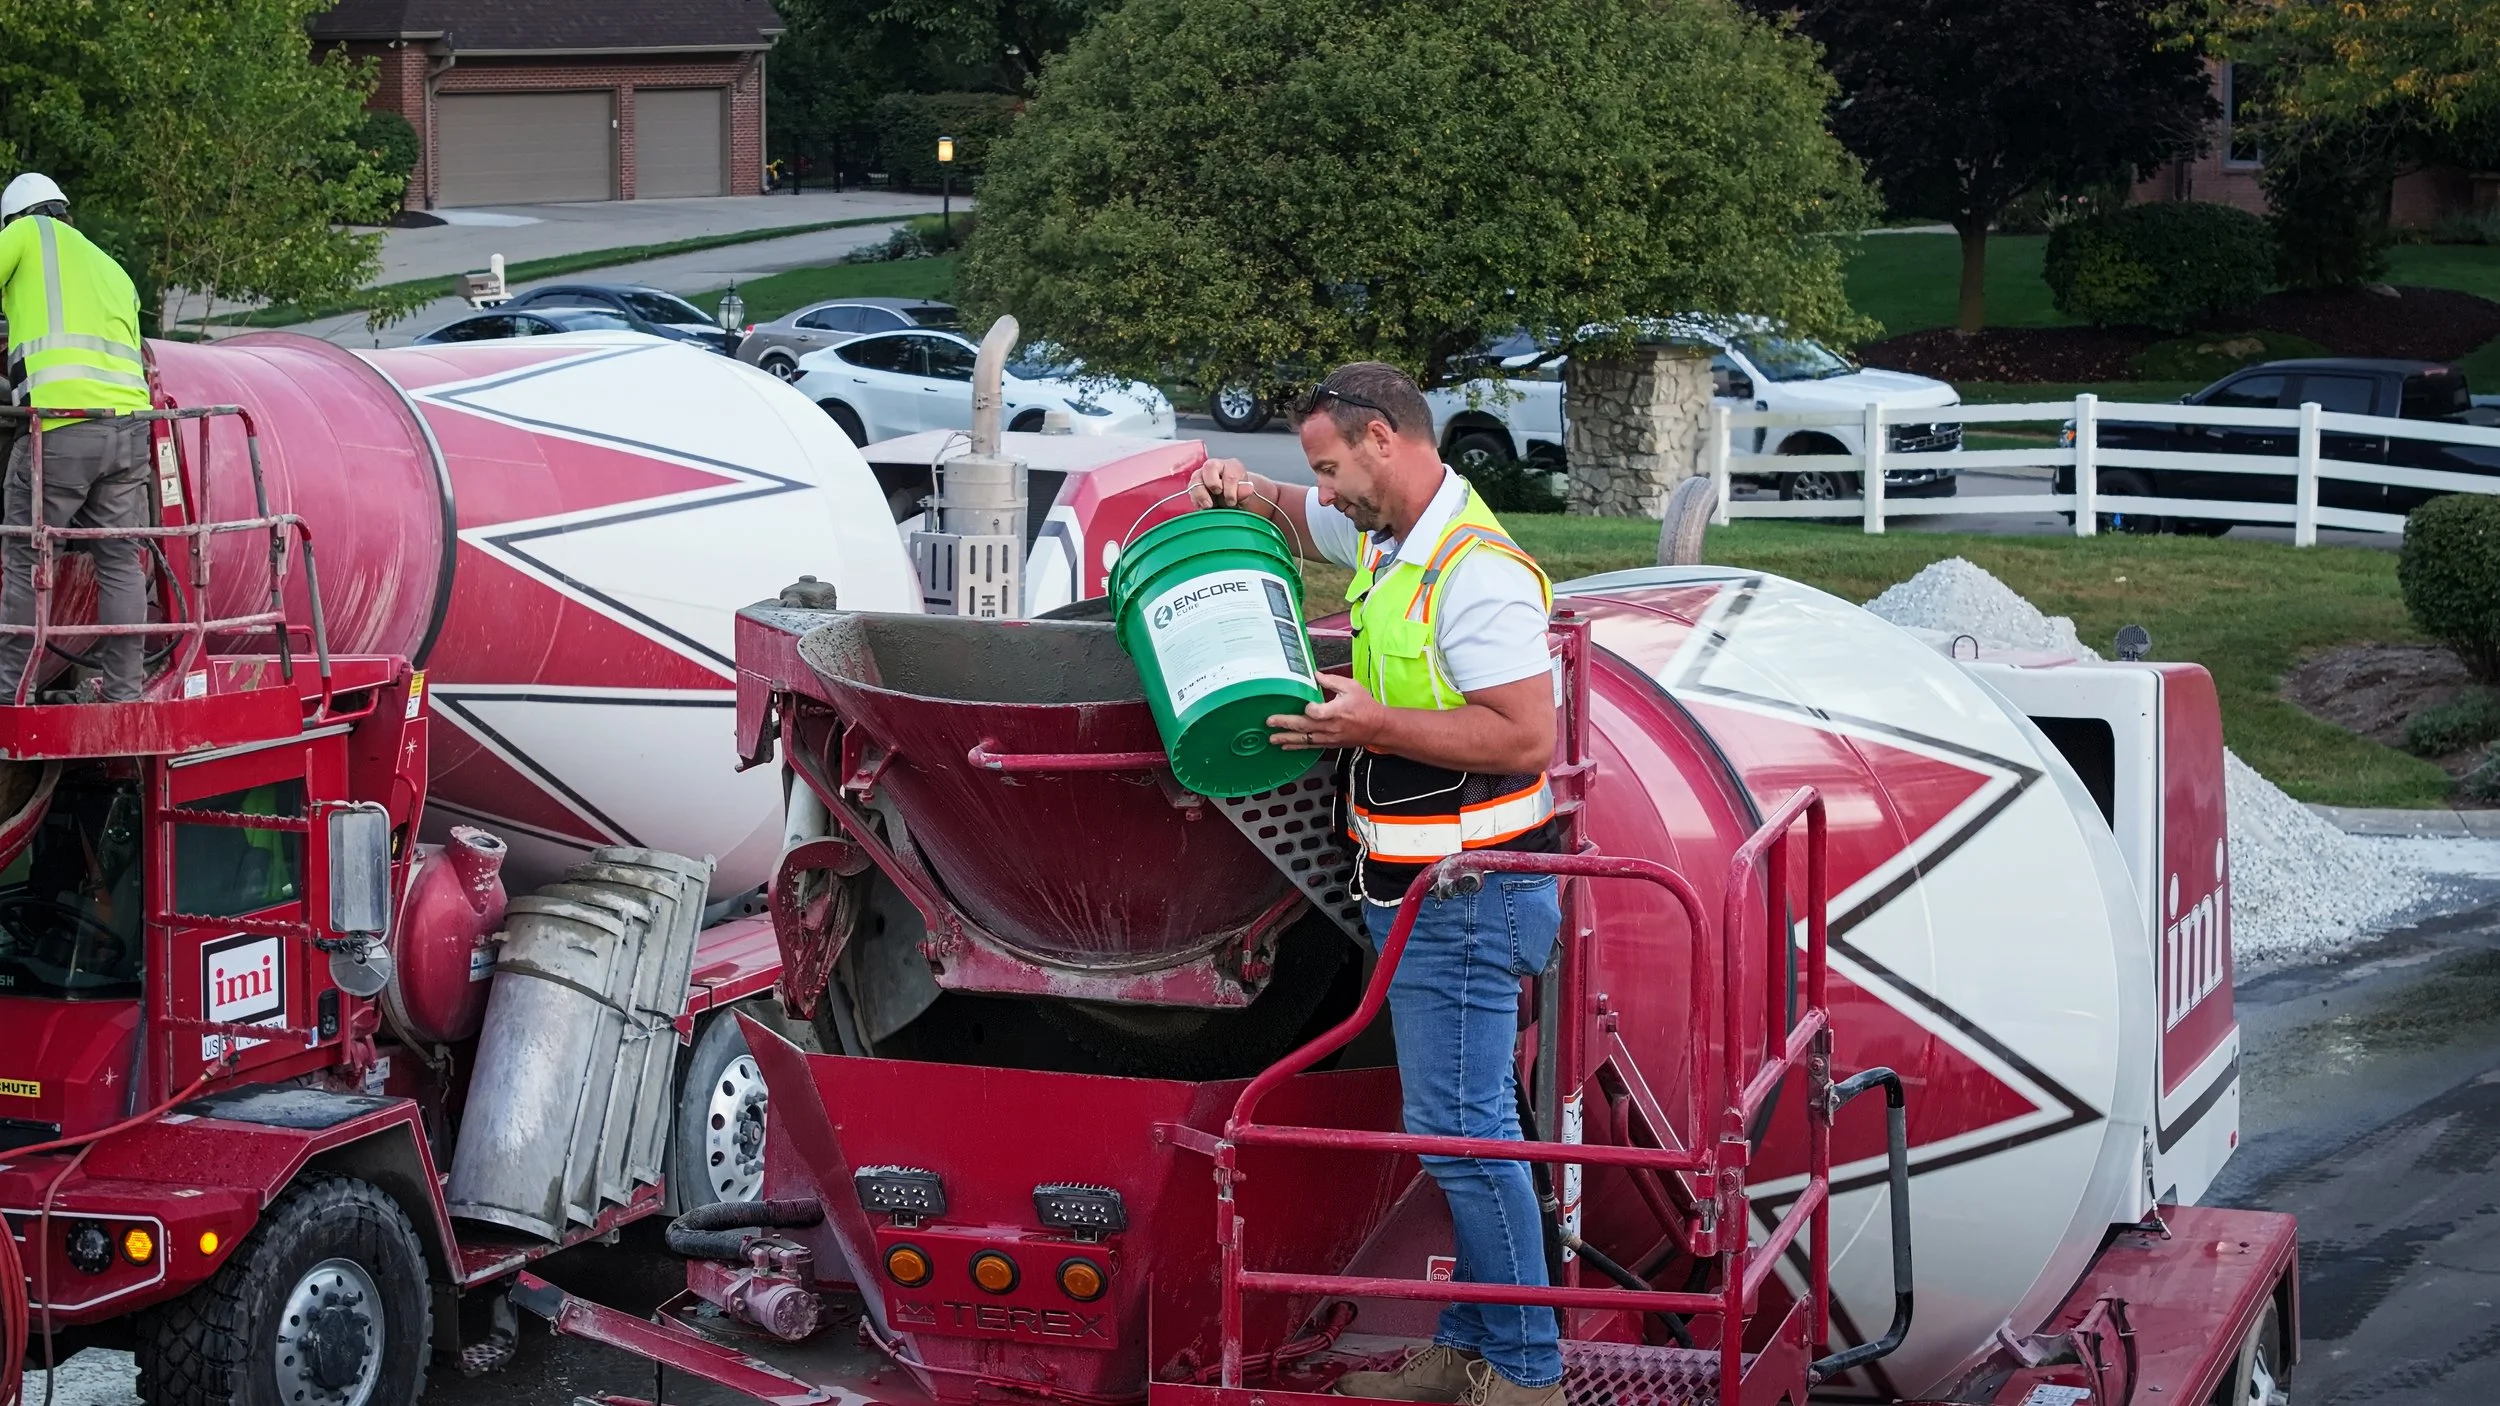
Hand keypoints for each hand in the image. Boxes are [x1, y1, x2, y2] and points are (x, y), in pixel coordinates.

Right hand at [1190, 457, 1256, 509]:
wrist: (1228, 497)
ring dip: (1201, 495)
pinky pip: (1191, 490)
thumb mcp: (1244, 493)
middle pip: (1209, 467)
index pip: (1230, 475)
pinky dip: (1196, 500)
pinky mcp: (1193, 485)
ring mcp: (1201, 474)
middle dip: (1214, 484)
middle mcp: (1214, 466)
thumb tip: (1248, 488)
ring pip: (1196, 479)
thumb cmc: (1237, 493)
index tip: (1232, 502)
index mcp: (1231, 466)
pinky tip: (1203, 507)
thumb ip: (1245, 491)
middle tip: (1218, 495)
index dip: (1230, 491)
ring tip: (1209, 506)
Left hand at [1269, 673, 1385, 750]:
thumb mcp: (1352, 687)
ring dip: (1287, 738)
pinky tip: (1285, 746)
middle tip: (1269, 722)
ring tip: (1272, 738)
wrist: (1378, 728)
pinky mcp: (1330, 743)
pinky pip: (1311, 746)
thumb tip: (1315, 674)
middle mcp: (1331, 726)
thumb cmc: (1365, 706)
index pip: (1318, 712)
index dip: (1309, 709)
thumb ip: (1332, 681)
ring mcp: (1329, 737)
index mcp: (1337, 711)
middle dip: (1285, 724)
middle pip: (1305, 726)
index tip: (1305, 704)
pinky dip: (1297, 747)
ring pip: (1305, 739)